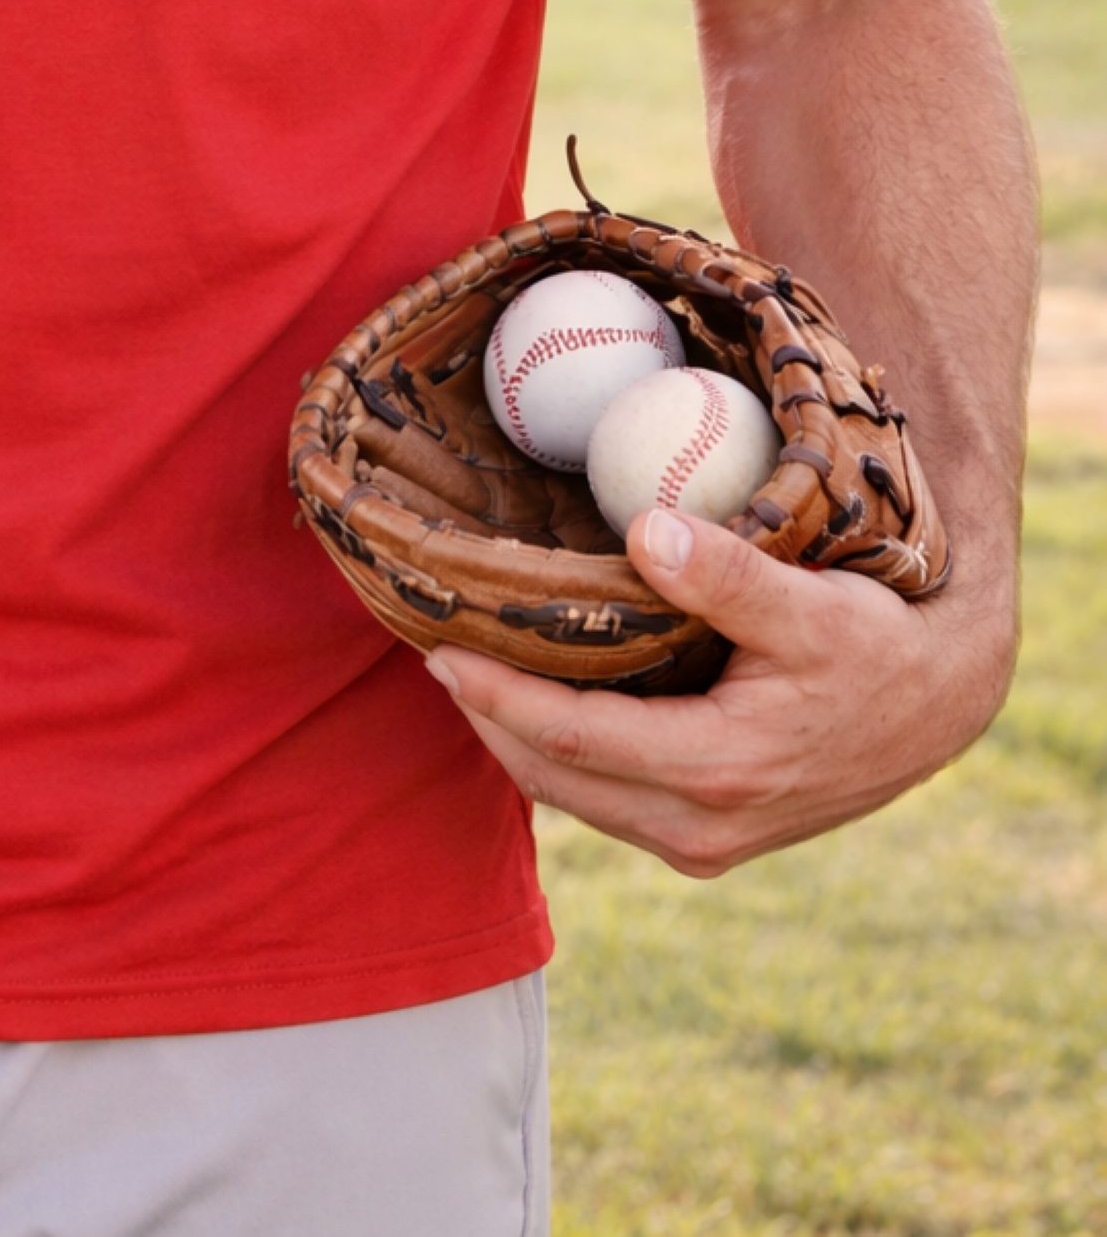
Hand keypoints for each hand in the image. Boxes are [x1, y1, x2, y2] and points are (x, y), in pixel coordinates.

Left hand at [424, 503, 1014, 874]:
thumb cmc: (874, 648)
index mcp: (717, 770)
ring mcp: (704, 842)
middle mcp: (701, 825)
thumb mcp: (812, 605)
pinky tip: (535, 704)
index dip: (496, 694)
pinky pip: (608, 802)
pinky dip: (559, 758)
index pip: (570, 737)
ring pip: (575, 799)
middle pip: (555, 780)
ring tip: (466, 674)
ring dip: (515, 741)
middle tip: (432, 653)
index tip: (439, 651)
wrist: (936, 711)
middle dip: (487, 718)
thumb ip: (729, 575)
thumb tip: (647, 526)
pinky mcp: (709, 838)